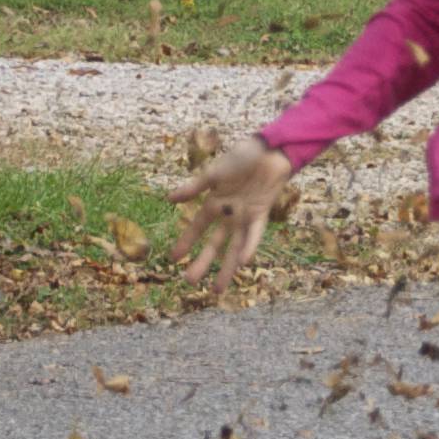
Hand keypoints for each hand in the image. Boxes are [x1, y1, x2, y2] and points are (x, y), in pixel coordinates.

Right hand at [172, 137, 298, 288]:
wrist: (269, 150)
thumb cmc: (241, 157)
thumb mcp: (214, 173)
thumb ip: (194, 188)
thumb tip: (169, 199)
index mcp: (214, 202)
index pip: (197, 227)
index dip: (186, 242)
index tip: (173, 259)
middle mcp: (228, 214)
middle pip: (214, 244)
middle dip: (203, 262)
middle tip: (190, 282)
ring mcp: (245, 217)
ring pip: (234, 247)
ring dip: (227, 267)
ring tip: (217, 289)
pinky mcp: (261, 215)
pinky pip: (254, 234)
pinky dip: (249, 247)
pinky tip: (243, 261)